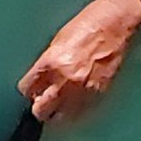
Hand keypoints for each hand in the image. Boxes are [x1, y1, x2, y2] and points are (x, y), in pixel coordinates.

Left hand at [18, 0, 140, 123]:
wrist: (114, 23)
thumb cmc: (86, 26)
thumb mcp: (56, 42)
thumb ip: (46, 64)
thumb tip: (39, 81)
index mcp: (50, 63)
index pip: (27, 89)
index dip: (29, 90)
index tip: (31, 90)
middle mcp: (65, 80)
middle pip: (40, 110)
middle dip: (38, 107)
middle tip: (41, 102)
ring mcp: (82, 90)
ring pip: (60, 117)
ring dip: (57, 111)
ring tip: (59, 103)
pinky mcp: (98, 94)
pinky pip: (80, 113)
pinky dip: (75, 110)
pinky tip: (74, 101)